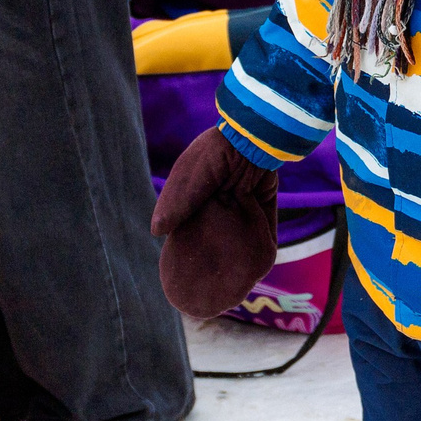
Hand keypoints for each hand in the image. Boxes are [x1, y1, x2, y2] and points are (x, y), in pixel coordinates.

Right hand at [150, 127, 279, 318]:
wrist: (254, 137)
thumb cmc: (215, 154)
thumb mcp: (188, 176)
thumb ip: (175, 203)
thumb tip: (157, 232)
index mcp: (197, 192)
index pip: (187, 225)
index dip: (184, 245)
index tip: (178, 267)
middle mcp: (220, 199)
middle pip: (214, 235)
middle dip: (211, 256)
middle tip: (206, 283)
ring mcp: (243, 203)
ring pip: (238, 237)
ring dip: (235, 257)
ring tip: (229, 283)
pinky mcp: (264, 204)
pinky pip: (262, 233)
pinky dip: (259, 249)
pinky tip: (254, 272)